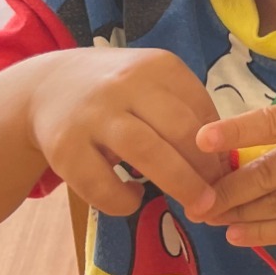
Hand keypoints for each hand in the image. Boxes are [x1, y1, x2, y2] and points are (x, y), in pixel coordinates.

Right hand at [27, 46, 230, 217]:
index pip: (202, 110)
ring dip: (178, 184)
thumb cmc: (119, 91)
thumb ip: (188, 111)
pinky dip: (122, 199)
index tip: (227, 174)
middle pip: (180, 131)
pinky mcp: (63, 146)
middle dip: (205, 170)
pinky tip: (131, 200)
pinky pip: (100, 183)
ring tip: (194, 206)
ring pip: (146, 153)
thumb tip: (225, 162)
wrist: (48, 85)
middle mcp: (127, 85)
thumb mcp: (155, 84)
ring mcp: (93, 114)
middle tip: (217, 198)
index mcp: (159, 67)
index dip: (220, 147)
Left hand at [194, 93, 275, 246]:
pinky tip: (240, 233)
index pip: (275, 120)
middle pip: (267, 174)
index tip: (201, 138)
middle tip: (194, 198)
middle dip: (225, 190)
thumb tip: (247, 153)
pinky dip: (263, 233)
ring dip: (237, 215)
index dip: (236, 130)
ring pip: (275, 207)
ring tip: (210, 217)